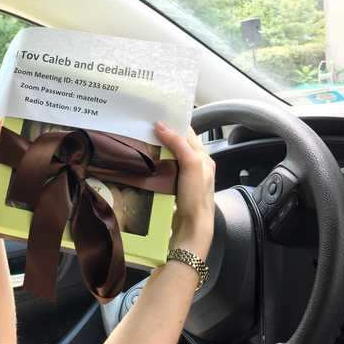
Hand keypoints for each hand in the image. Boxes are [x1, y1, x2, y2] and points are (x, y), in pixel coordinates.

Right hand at [155, 122, 214, 259]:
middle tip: (143, 129)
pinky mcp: (173, 189)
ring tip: (139, 144)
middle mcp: (195, 167)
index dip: (174, 123)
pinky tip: (144, 166)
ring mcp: (183, 179)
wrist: (192, 228)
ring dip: (156, 151)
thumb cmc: (196, 197)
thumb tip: (161, 125)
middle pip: (177, 145)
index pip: (188, 133)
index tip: (156, 116)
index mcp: (203, 158)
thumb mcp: (191, 164)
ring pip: (168, 159)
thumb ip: (179, 143)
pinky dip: (154, 166)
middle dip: (162, 136)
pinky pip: (162, 172)